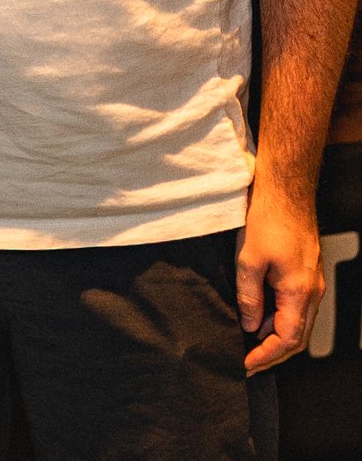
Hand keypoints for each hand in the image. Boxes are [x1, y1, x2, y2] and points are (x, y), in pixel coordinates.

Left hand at [240, 179, 325, 372]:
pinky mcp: (305, 275)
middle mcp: (312, 292)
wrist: (286, 193)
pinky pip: (295, 307)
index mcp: (300, 293)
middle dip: (273, 353)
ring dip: (274, 335)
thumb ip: (249, 296)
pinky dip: (278, 318)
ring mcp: (311, 284)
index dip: (266, 355)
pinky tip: (257, 316)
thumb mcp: (248, 260)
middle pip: (297, 337)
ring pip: (297, 322)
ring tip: (248, 343)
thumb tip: (249, 325)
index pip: (287, 339)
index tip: (246, 365)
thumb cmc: (268, 220)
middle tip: (248, 363)